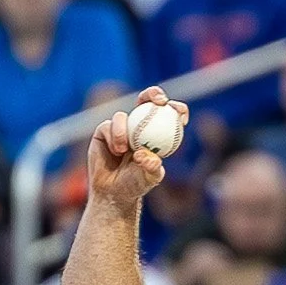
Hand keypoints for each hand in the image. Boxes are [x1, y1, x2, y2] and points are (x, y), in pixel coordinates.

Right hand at [86, 87, 187, 208]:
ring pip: (123, 116)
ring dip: (123, 131)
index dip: (177, 109)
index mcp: (157, 133)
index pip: (169, 114)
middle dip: (154, 93)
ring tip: (123, 150)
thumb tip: (150, 156)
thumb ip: (152, 167)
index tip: (181, 114)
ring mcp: (122, 126)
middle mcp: (139, 126)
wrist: (113, 191)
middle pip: (148, 100)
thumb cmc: (136, 184)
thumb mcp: (149, 178)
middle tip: (159, 100)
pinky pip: (108, 125)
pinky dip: (113, 137)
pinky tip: (115, 151)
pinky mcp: (104, 130)